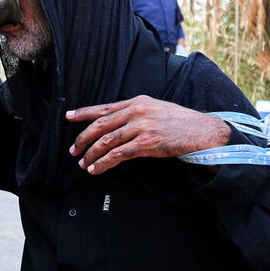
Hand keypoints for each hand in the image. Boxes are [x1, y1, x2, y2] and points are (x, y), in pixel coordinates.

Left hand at [66, 96, 230, 174]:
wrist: (201, 131)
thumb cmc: (180, 122)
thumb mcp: (156, 108)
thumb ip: (136, 112)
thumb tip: (116, 122)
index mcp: (137, 101)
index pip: (104, 107)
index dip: (84, 112)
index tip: (68, 116)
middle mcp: (137, 111)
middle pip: (101, 125)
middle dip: (83, 139)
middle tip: (73, 151)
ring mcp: (141, 127)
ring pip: (107, 141)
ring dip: (92, 155)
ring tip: (83, 164)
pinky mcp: (147, 143)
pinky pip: (119, 155)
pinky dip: (104, 163)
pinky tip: (96, 169)